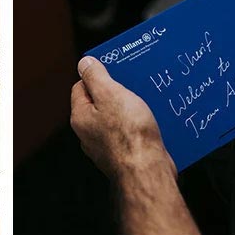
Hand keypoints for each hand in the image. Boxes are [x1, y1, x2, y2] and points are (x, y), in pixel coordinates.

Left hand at [71, 56, 175, 178]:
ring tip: (147, 101)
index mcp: (81, 116)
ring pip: (117, 117)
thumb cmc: (129, 135)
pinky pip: (130, 132)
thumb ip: (96, 77)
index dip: (98, 75)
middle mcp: (89, 132)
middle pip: (100, 102)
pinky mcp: (123, 153)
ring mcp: (106, 145)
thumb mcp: (111, 95)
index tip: (115, 69)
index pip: (81, 87)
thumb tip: (84, 63)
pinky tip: (154, 120)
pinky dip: (140, 123)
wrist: (147, 170)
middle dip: (118, 91)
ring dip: (132, 107)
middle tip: (134, 84)